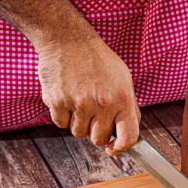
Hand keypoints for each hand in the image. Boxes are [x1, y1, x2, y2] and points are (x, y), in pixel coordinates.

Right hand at [37, 37, 140, 154]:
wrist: (68, 38)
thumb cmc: (98, 60)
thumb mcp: (124, 80)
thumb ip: (129, 108)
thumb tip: (128, 133)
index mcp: (123, 99)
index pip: (128, 137)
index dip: (121, 148)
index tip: (113, 149)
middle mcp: (103, 103)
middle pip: (99, 139)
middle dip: (96, 132)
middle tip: (93, 114)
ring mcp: (80, 103)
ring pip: (79, 133)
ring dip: (79, 123)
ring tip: (80, 101)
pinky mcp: (58, 101)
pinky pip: (61, 124)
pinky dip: (63, 115)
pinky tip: (67, 97)